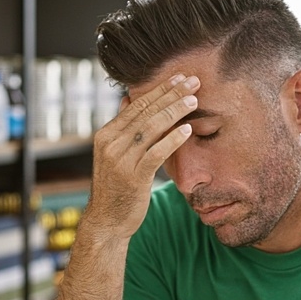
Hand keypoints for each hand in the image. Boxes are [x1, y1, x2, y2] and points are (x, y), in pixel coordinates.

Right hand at [82, 74, 199, 239]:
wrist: (107, 221)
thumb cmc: (116, 187)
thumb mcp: (114, 154)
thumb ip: (122, 128)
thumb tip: (128, 99)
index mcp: (106, 135)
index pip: (136, 104)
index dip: (160, 89)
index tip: (180, 78)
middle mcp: (111, 144)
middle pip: (146, 111)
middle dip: (171, 94)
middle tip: (193, 80)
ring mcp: (121, 160)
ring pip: (151, 128)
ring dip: (175, 111)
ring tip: (194, 100)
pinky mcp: (133, 178)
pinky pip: (156, 153)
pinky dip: (172, 140)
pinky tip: (187, 130)